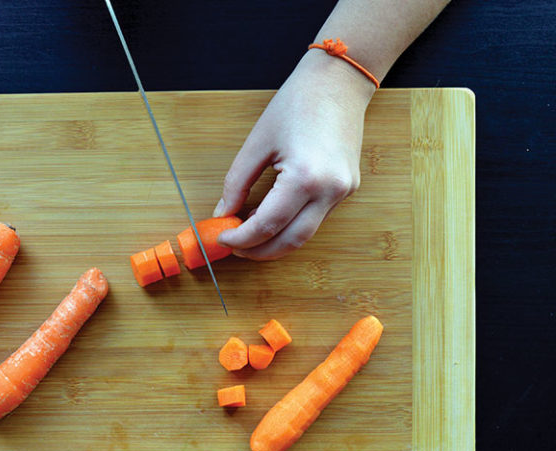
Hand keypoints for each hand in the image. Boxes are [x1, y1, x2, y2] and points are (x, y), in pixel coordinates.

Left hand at [213, 49, 374, 259]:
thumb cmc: (297, 102)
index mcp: (305, 177)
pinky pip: (316, 219)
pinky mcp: (347, 189)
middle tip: (235, 247)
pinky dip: (292, 226)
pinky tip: (273, 219)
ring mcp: (343, 192)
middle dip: (260, 251)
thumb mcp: (257, 143)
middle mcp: (329, 190)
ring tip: (250, 235)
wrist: (339, 80)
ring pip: (305, 235)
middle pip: (290, 241)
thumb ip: (237, 183)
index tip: (222, 238)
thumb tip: (223, 213)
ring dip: (276, 242)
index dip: (241, 238)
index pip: (268, 225)